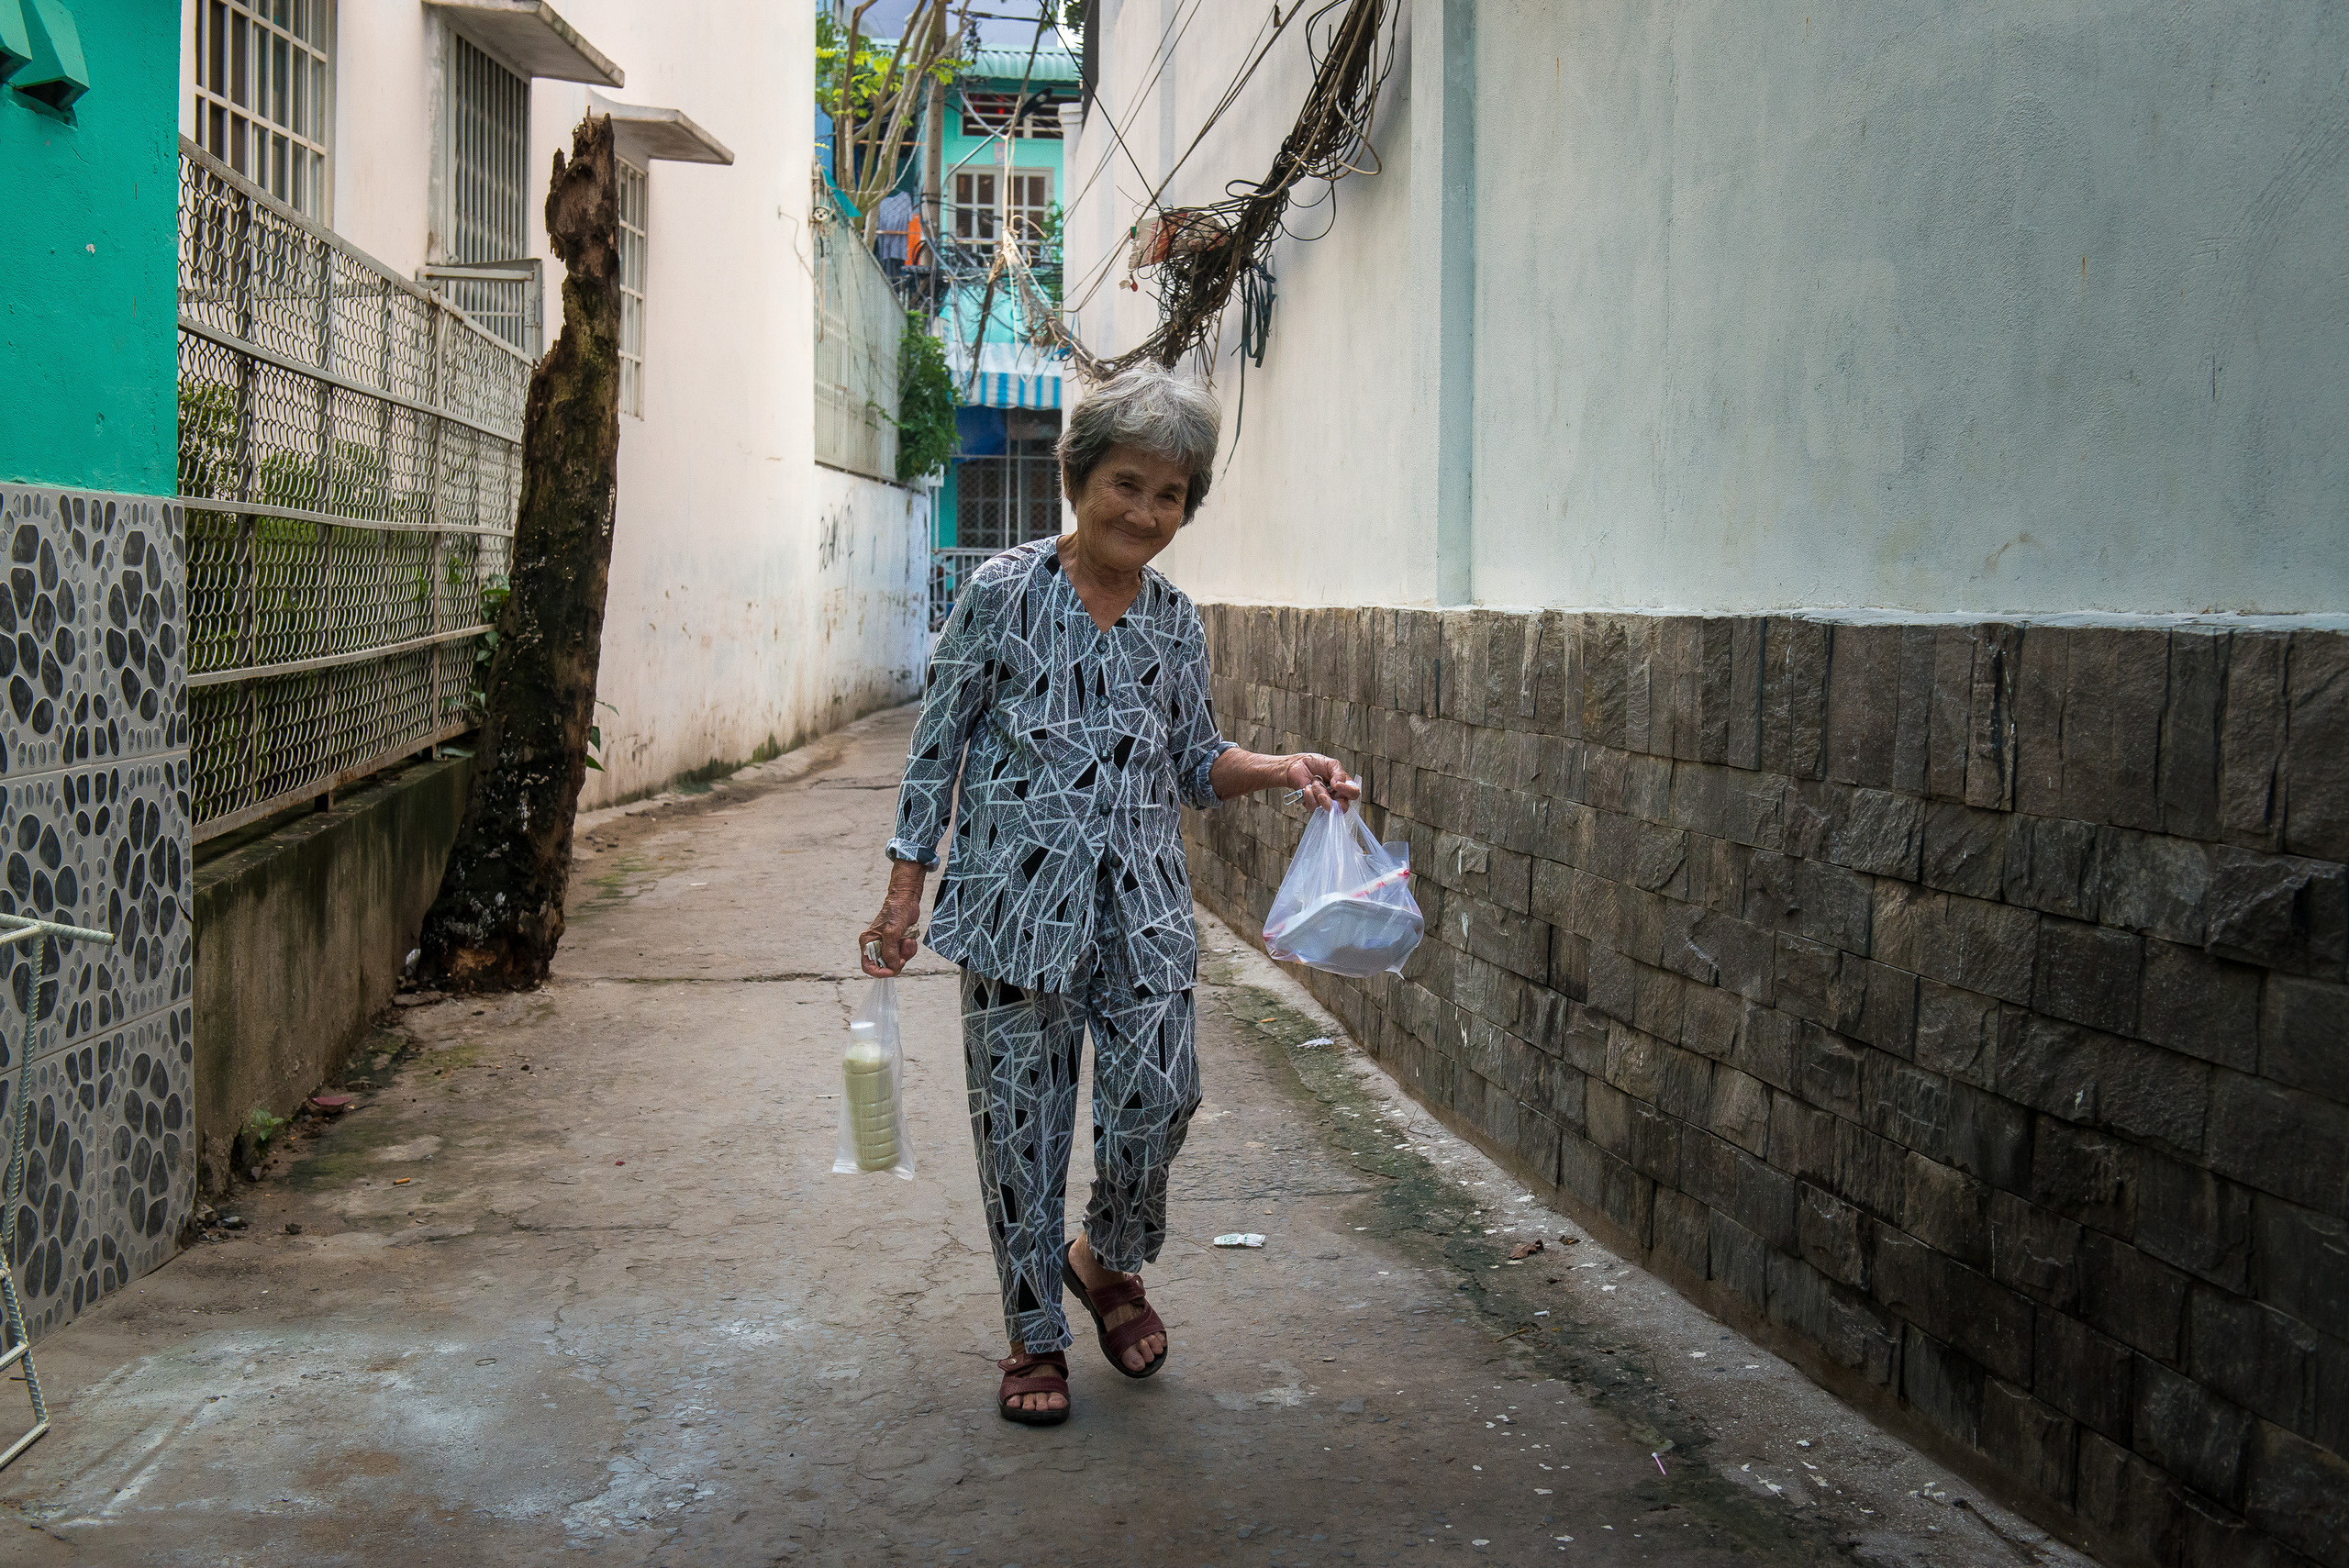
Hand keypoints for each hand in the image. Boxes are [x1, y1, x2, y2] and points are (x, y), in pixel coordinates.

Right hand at [859, 860, 926, 975]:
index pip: (868, 966)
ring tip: (906, 940)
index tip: (891, 971)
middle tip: (902, 956)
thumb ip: (890, 952)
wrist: (907, 901)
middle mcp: (876, 946)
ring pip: (897, 961)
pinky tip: (909, 938)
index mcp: (868, 943)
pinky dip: (909, 949)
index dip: (879, 972)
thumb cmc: (895, 913)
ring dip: (905, 953)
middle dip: (896, 961)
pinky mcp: (898, 944)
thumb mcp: (891, 933)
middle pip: (885, 966)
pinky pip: (905, 955)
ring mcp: (888, 946)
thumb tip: (892, 967)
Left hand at [1278, 752, 1358, 810]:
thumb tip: (1339, 784)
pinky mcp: (1313, 804)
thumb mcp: (1331, 763)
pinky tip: (1307, 787)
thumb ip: (1338, 773)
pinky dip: (1308, 795)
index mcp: (1344, 785)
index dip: (1347, 791)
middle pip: (1342, 808)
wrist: (1297, 765)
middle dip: (1330, 803)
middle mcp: (1336, 796)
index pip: (1353, 794)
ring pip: (1325, 807)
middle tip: (1321, 795)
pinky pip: (1313, 806)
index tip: (1337, 785)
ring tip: (1313, 781)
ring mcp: (1325, 802)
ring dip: (1317, 792)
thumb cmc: (1315, 763)